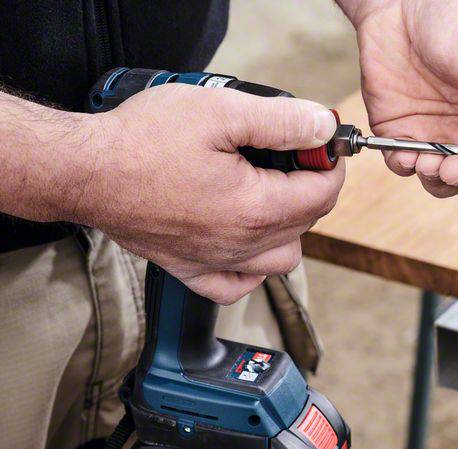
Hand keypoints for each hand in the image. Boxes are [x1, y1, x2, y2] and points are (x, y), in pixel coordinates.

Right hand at [72, 84, 341, 303]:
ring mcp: (216, 262)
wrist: (84, 172)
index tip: (323, 144)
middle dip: (312, 187)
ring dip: (290, 228)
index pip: (323, 193)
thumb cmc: (142, 142)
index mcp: (256, 208)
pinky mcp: (189, 269)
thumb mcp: (219, 111)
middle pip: (307, 223)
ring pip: (282, 259)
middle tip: (294, 155)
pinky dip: (252, 269)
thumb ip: (280, 121)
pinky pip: (237, 286)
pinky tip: (245, 241)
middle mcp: (242, 244)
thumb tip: (323, 127)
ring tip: (272, 193)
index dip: (331, 163)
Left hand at [340, 0, 457, 196]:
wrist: (398, 2)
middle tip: (456, 167)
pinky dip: (407, 168)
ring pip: (449, 180)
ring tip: (429, 164)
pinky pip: (408, 165)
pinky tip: (404, 155)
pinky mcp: (406, 134)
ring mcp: (443, 135)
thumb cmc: (453, 14)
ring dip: (442, 181)